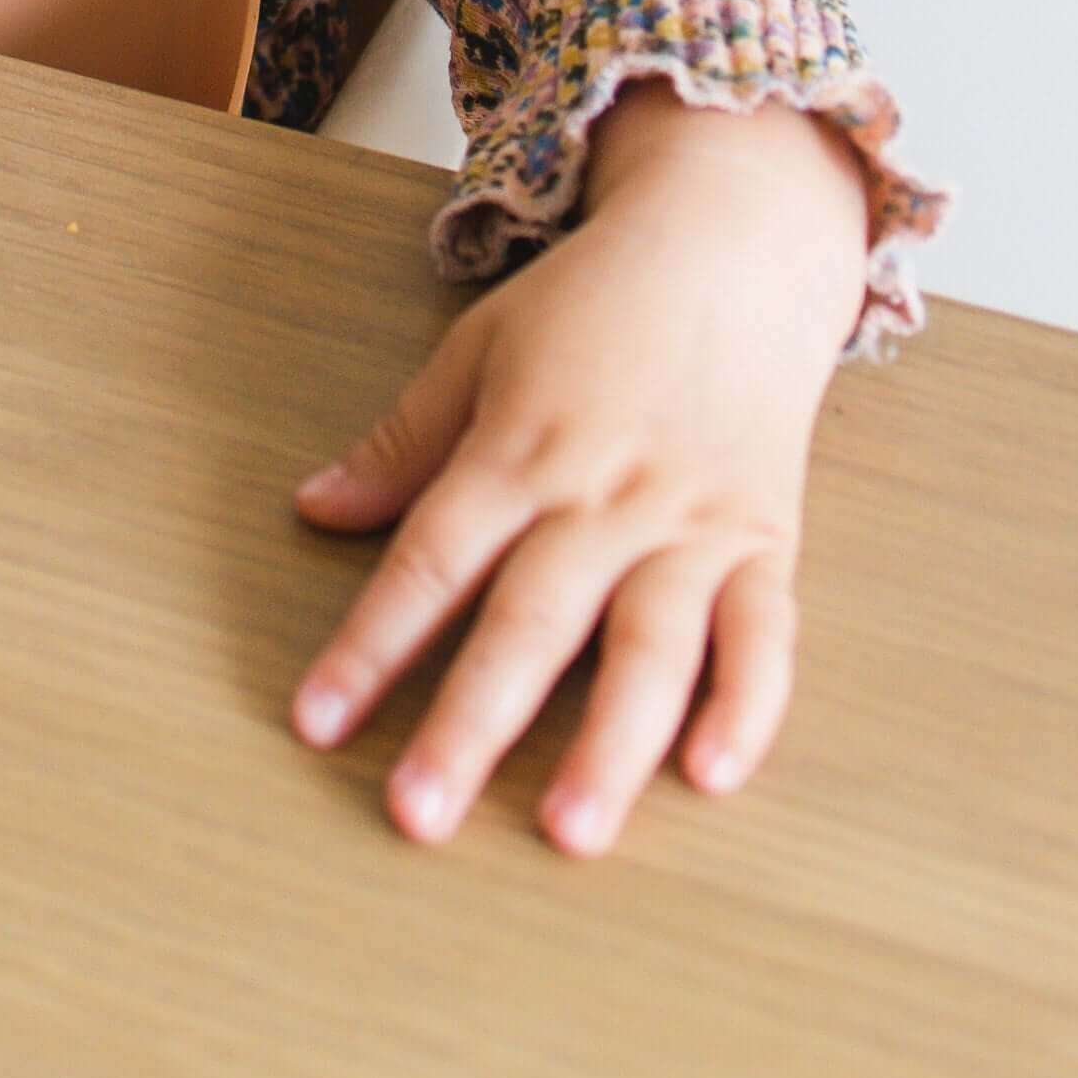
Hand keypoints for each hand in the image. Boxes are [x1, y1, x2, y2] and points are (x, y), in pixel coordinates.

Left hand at [288, 87, 869, 855]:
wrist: (734, 246)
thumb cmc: (595, 304)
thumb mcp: (481, 350)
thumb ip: (403, 442)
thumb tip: (313, 510)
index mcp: (520, 450)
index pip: (431, 562)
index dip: (369, 645)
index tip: (316, 722)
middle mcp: (605, 496)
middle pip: (530, 622)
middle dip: (471, 725)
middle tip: (419, 817)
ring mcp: (691, 524)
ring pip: (650, 646)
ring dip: (609, 745)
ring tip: (568, 832)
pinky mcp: (765, 541)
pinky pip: (764, 635)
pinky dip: (746, 706)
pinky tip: (713, 774)